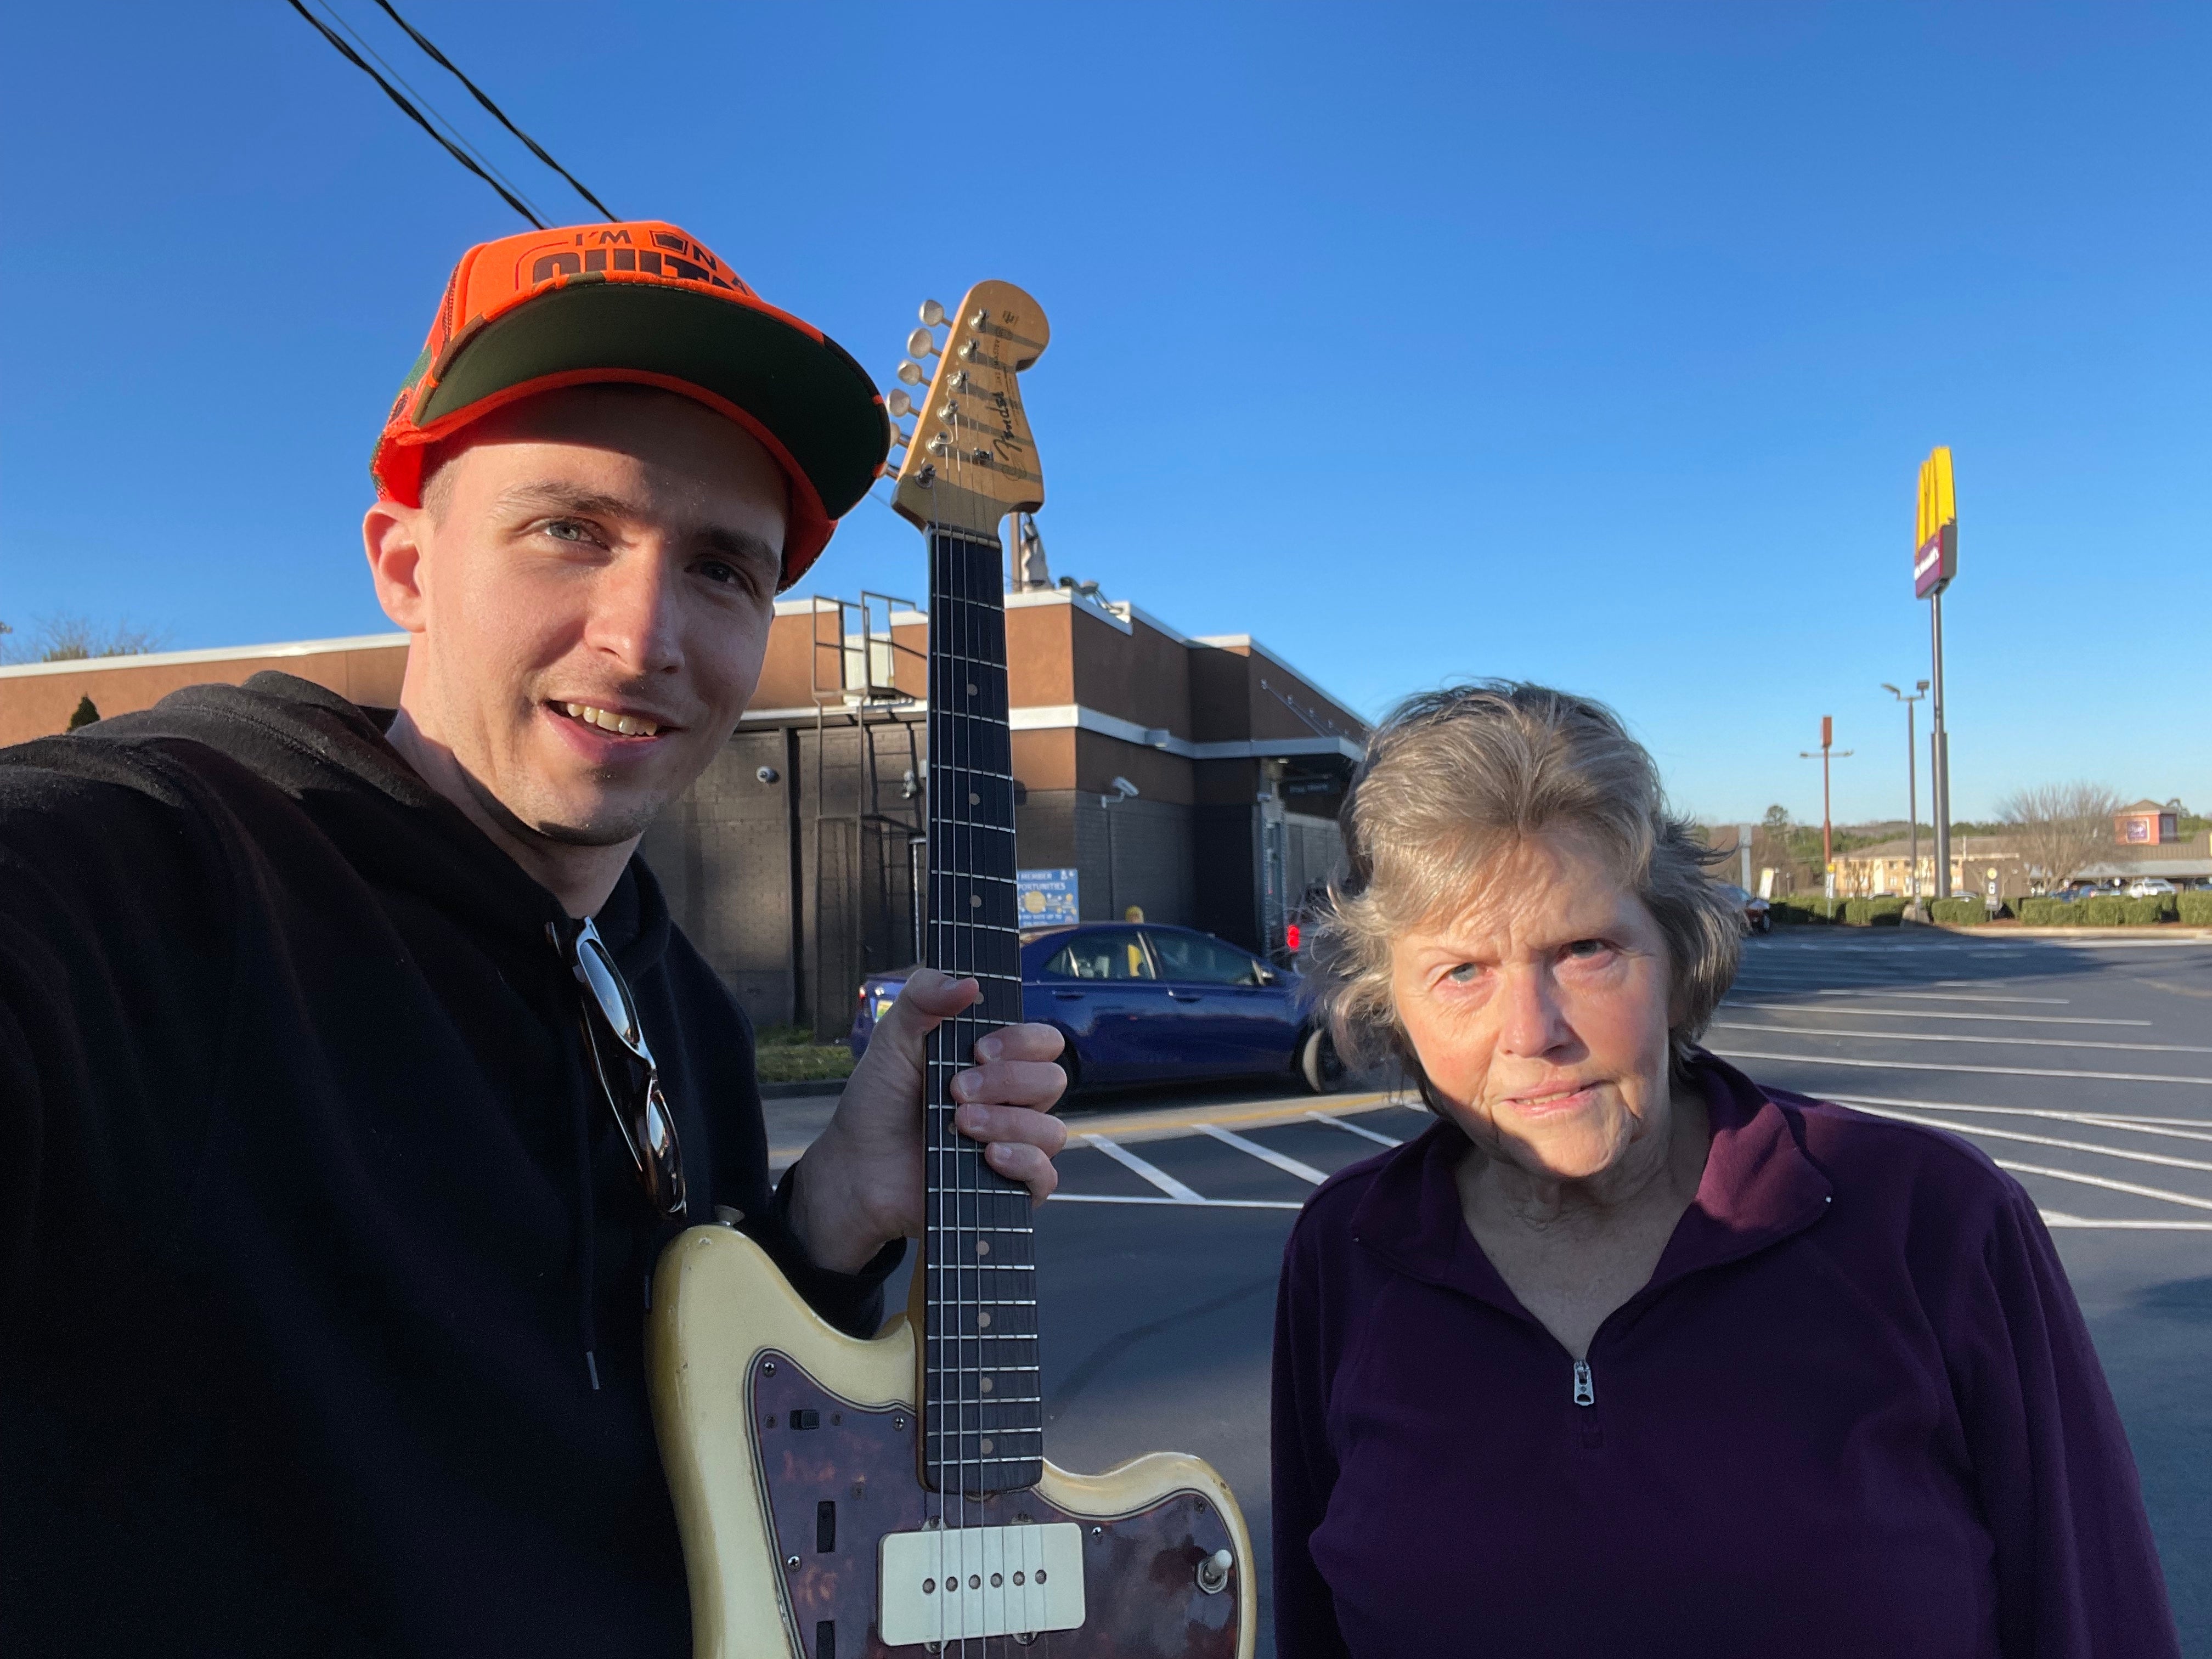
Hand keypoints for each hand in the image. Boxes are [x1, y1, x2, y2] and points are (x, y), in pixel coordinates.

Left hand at [787, 969, 1067, 1272]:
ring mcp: (1013, 1144)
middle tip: (956, 1091)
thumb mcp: (892, 1038)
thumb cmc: (878, 1103)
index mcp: (995, 1062)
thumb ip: (923, 995)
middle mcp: (1012, 1101)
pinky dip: (1022, 1162)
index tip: (978, 1050)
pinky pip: (1045, 1175)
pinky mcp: (1008, 1187)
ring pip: (1052, 1130)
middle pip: (1052, 1080)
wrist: (856, 1168)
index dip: (1021, 1041)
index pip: (1043, 1040)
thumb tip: (968, 983)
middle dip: (1006, 1082)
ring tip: (959, 1125)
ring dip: (1007, 1123)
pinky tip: (988, 1157)